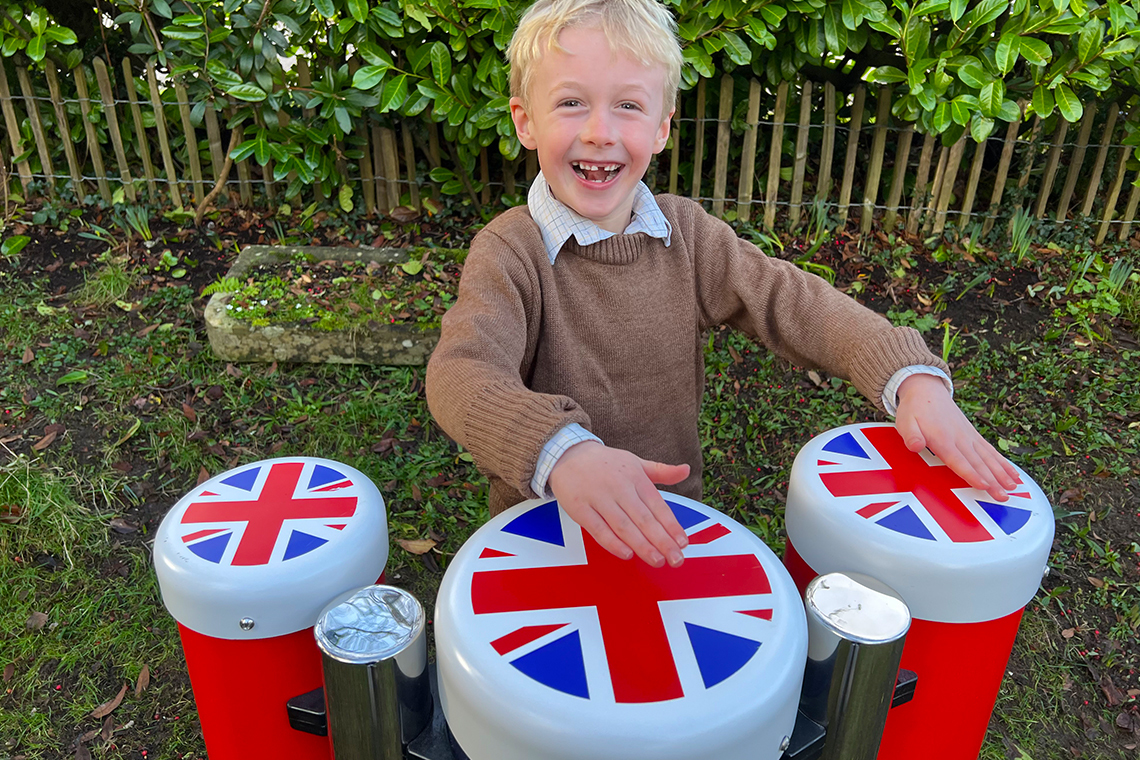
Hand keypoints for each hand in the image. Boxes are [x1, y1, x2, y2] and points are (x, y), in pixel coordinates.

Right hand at [547, 441, 690, 567]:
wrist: (567, 453)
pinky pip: (598, 529)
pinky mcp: (580, 508)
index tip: (683, 543)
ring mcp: (599, 498)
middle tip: (676, 559)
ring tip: (656, 560)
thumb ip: (662, 471)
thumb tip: (686, 470)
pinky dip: (612, 543)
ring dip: (641, 545)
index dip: (671, 526)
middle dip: (661, 541)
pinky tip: (626, 554)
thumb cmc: (604, 462)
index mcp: (635, 477)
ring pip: (623, 526)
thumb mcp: (635, 462)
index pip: (658, 505)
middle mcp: (619, 488)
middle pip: (644, 518)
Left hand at [894, 374, 1019, 501]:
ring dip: (1002, 473)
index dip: (971, 474)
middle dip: (992, 480)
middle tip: (1004, 496)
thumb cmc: (914, 409)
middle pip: (978, 463)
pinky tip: (1013, 474)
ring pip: (988, 458)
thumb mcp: (905, 422)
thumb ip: (910, 436)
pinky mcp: (973, 435)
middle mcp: (959, 438)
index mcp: (942, 439)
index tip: (984, 485)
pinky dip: (1003, 463)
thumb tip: (915, 446)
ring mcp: (968, 436)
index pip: (958, 460)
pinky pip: (990, 451)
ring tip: (1014, 487)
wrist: (926, 390)